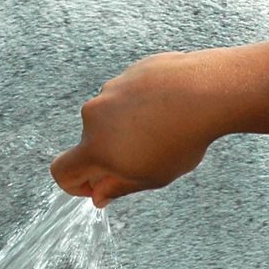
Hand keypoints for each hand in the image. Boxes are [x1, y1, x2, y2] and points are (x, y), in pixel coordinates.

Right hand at [51, 51, 226, 207]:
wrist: (206, 91)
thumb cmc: (180, 141)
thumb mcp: (151, 177)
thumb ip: (118, 188)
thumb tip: (98, 195)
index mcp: (95, 148)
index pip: (62, 171)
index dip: (76, 185)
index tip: (102, 185)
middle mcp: (94, 116)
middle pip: (90, 143)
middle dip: (110, 154)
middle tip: (147, 158)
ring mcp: (111, 90)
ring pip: (110, 118)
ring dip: (127, 128)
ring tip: (164, 130)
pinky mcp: (130, 72)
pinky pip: (128, 95)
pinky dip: (141, 105)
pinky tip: (170, 109)